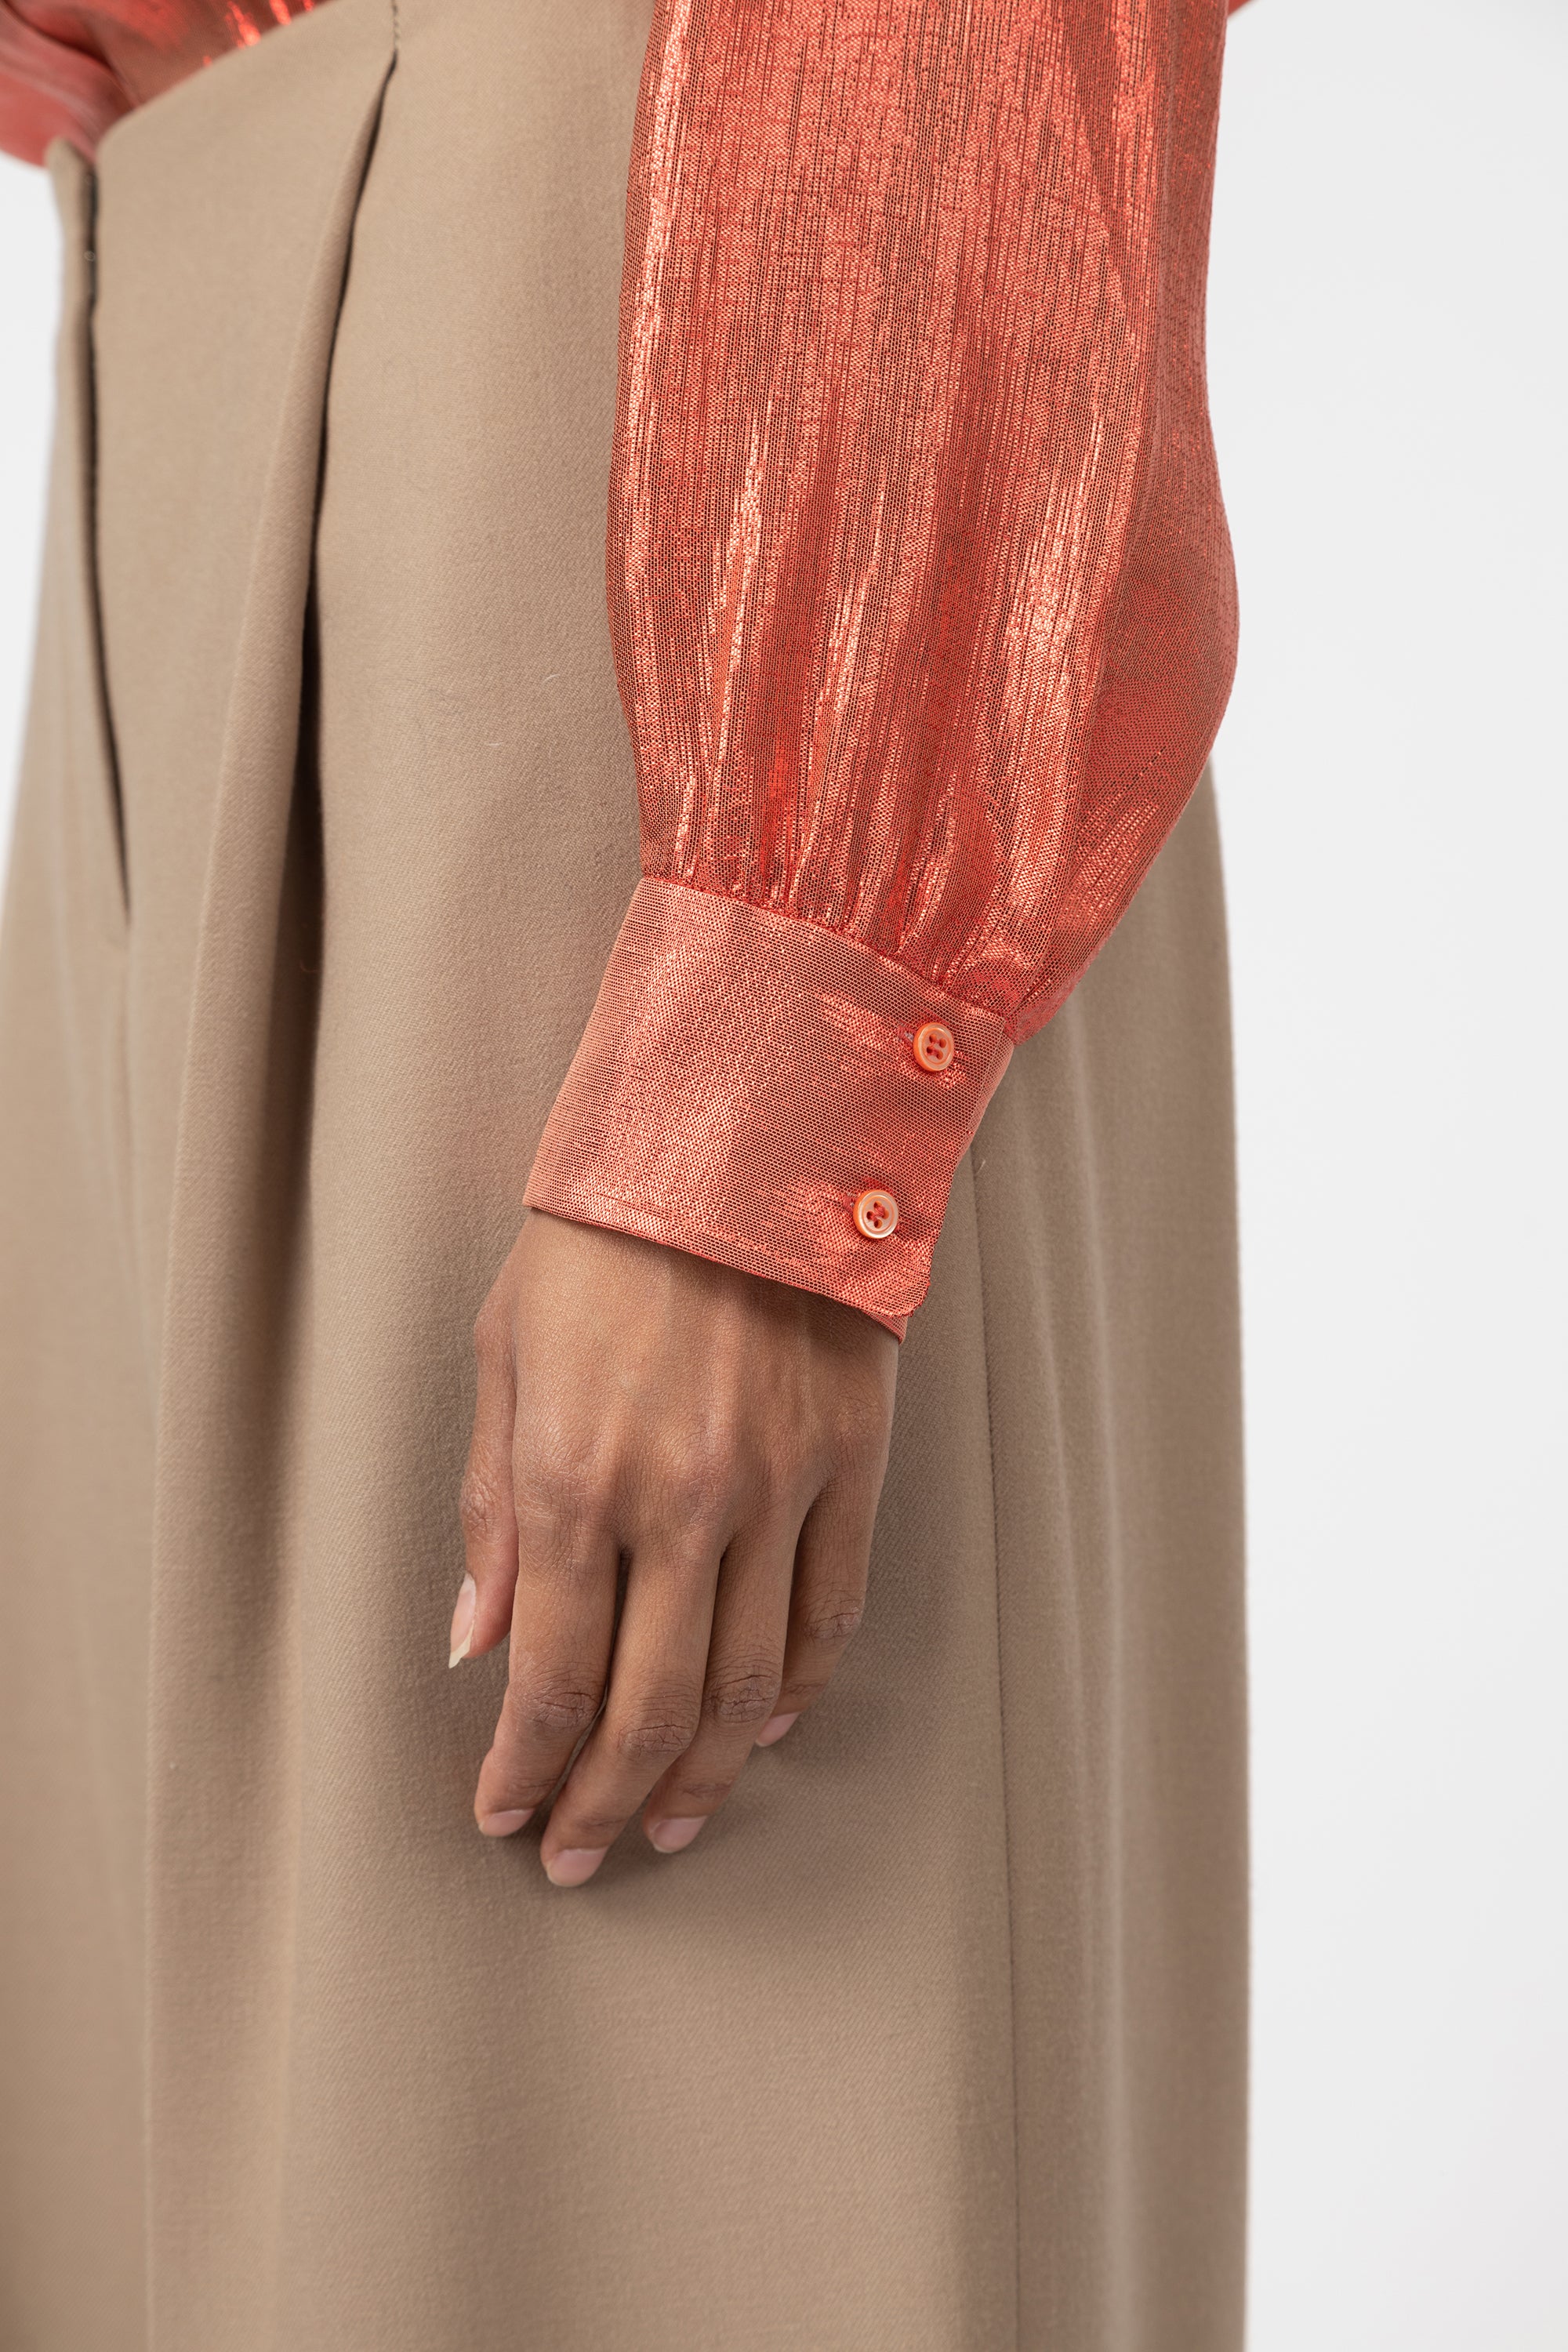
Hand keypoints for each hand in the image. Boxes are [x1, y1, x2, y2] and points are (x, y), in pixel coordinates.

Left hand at [451, 1210, 897, 1883]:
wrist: (742, 1141)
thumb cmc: (598, 1243)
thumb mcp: (504, 1359)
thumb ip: (491, 1511)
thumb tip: (473, 1643)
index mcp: (577, 1480)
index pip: (549, 1679)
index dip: (525, 1768)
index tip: (505, 1815)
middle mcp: (681, 1504)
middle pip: (646, 1708)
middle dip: (603, 1802)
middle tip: (577, 1856)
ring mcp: (779, 1490)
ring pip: (746, 1684)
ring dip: (699, 1774)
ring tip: (667, 1824)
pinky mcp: (851, 1465)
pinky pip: (832, 1612)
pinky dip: (798, 1690)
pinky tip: (760, 1731)